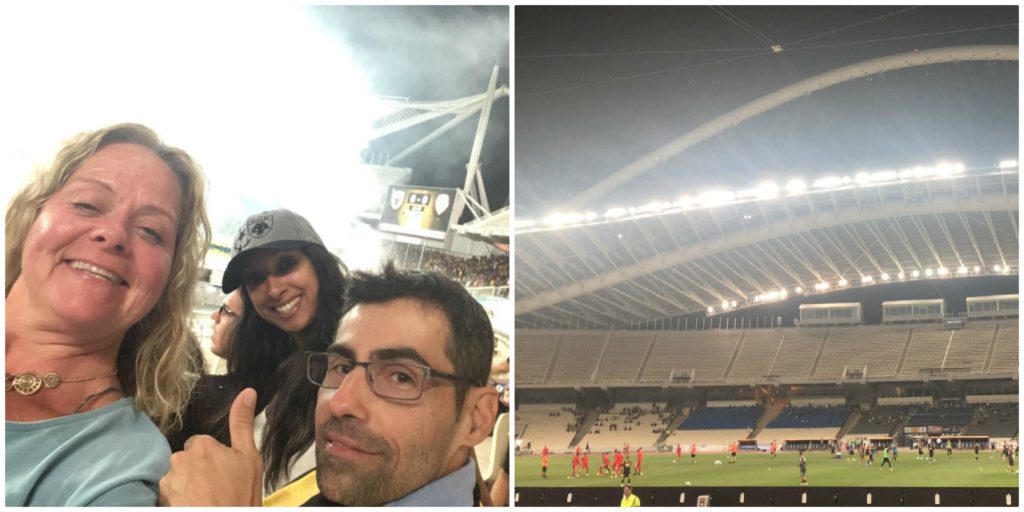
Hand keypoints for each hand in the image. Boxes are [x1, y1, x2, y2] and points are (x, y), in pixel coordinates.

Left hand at [159, 388, 262, 505]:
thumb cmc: (240, 495)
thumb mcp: (250, 459)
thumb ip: (243, 424)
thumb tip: (247, 392)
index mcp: (201, 445)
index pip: (202, 445)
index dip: (214, 459)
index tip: (224, 473)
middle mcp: (179, 459)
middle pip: (188, 460)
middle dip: (199, 471)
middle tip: (216, 488)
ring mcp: (168, 481)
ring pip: (178, 477)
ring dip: (187, 486)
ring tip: (205, 499)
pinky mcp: (161, 499)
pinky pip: (169, 494)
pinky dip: (179, 500)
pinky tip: (194, 505)